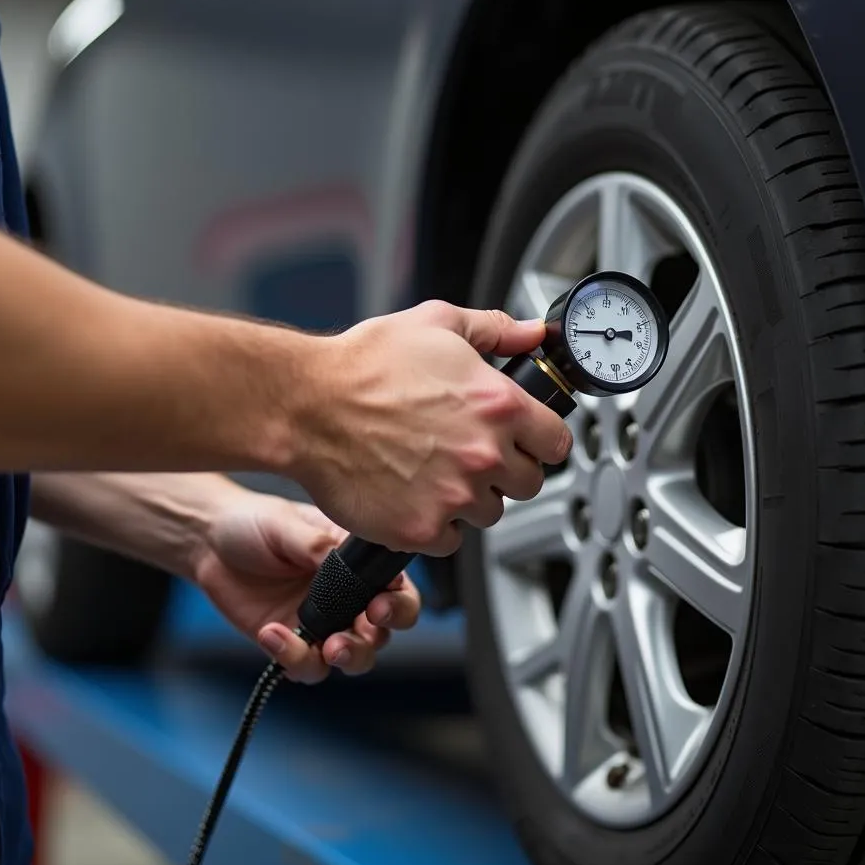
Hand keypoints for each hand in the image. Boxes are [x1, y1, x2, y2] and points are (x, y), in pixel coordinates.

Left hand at [193, 490, 420, 682]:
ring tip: (330, 647)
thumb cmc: (256, 523)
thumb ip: (317, 544)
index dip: (399, 599)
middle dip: (381, 632)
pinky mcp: (293, 645)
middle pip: (386, 628)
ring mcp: (323, 624)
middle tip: (365, 625)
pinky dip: (294, 658)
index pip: (395, 586)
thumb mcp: (287, 524)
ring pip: (355, 657)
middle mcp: (348, 596)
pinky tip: (273, 634)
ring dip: (350, 656)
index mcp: (357, 562)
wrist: (210, 544)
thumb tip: (341, 559)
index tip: (382, 602)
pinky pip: (307, 666)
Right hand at [293, 301, 572, 556]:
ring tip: (433, 470)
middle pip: (529, 483)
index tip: (524, 438)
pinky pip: (450, 540)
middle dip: (506, 469)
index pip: (558, 442)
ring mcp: (454, 497)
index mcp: (499, 405)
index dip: (540, 439)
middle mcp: (485, 455)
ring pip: (490, 513)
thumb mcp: (436, 324)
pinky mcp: (421, 529)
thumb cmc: (363, 365)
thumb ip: (494, 329)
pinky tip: (412, 493)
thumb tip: (532, 333)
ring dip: (470, 498)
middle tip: (470, 453)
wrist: (306, 407)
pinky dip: (435, 524)